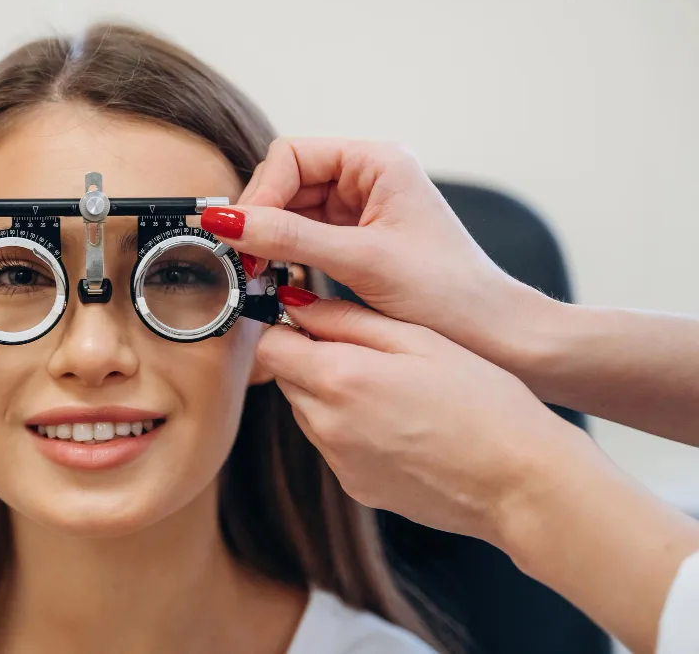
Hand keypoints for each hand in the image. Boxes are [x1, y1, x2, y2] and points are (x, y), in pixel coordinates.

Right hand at [205, 137, 550, 366]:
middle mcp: (368, 179)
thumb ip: (291, 237)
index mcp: (378, 162)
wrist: (493, 335)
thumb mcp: (363, 261)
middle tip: (243, 259)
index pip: (294, 156)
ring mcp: (362, 211)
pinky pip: (305, 239)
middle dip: (261, 217)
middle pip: (288, 182)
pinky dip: (286, 257)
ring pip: (292, 212)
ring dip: (270, 239)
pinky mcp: (358, 243)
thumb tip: (227, 220)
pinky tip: (277, 279)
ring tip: (256, 273)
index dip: (262, 191)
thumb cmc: (448, 292)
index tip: (240, 233)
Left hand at [259, 294, 698, 653]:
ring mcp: (339, 462)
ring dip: (332, 395)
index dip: (286, 327)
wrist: (522, 481)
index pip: (269, 346)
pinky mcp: (355, 487)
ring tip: (393, 390)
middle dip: (313, 359)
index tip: (315, 320)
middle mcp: (326, 425)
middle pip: (288, 379)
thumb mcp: (418, 338)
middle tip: (369, 352)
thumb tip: (294, 303)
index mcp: (338, 378)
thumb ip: (345, 318)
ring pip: (309, 413)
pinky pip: (334, 447)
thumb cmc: (484, 401)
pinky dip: (352, 431)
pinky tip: (401, 425)